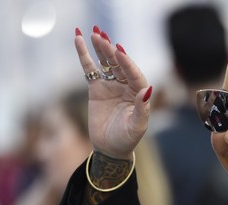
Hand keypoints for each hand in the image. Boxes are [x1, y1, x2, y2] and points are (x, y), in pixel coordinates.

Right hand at [74, 27, 151, 159]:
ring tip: (93, 33)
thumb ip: (142, 108)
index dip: (127, 62)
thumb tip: (148, 90)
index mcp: (138, 93)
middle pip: (119, 64)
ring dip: (100, 48)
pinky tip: (79, 40)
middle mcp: (126, 86)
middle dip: (110, 50)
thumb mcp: (137, 126)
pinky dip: (84, 55)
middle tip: (101, 36)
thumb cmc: (126, 139)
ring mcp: (111, 85)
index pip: (134, 74)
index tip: (118, 51)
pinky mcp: (96, 88)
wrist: (110, 148)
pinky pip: (90, 69)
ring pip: (106, 63)